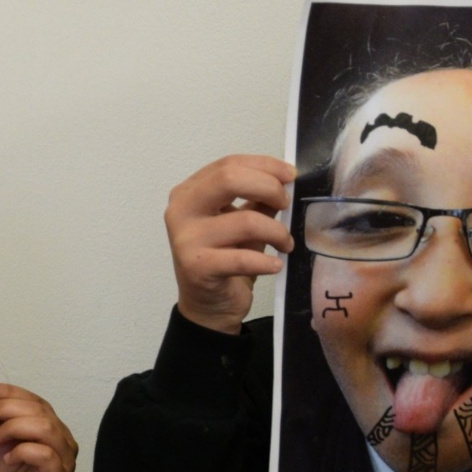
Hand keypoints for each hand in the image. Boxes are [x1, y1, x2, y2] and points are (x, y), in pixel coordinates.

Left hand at [0, 383, 77, 471]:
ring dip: (13, 427)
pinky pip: (45, 454)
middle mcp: (61, 436)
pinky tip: (8, 458)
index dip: (8, 391)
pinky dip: (22, 451)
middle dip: (4, 408)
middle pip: (38, 410)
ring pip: (45, 427)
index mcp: (48, 423)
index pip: (32, 399)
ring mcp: (64, 456)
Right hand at [165, 154, 295, 333]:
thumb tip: (286, 180)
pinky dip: (267, 262)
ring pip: (246, 220)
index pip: (228, 164)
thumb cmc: (225, 259)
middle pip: (229, 178)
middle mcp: (181, 211)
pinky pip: (244, 258)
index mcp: (189, 193)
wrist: (208, 306)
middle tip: (286, 204)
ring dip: (277, 232)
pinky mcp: (197, 267)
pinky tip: (275, 266)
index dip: (265, 165)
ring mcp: (186, 239)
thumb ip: (257, 200)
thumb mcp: (241, 222)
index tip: (291, 176)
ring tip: (285, 244)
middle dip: (268, 187)